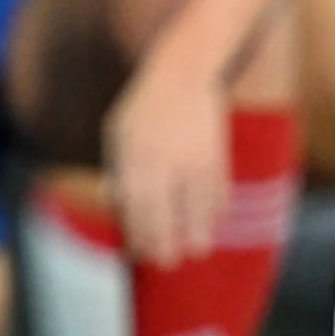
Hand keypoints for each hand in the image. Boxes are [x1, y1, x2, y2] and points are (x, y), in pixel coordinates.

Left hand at [100, 68, 231, 267]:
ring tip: (196, 249)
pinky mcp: (217, 156)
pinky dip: (217, 211)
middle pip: (165, 218)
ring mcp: (193, 160)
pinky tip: (212, 222)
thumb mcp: (119, 133)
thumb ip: (118, 169)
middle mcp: (164, 163)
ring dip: (198, 235)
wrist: (183, 73)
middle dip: (167, 246)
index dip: (140, 237)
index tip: (142, 253)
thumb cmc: (144, 107)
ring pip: (197, 212)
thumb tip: (115, 206)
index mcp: (135, 158)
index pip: (136, 211)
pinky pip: (219, 193)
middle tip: (168, 262)